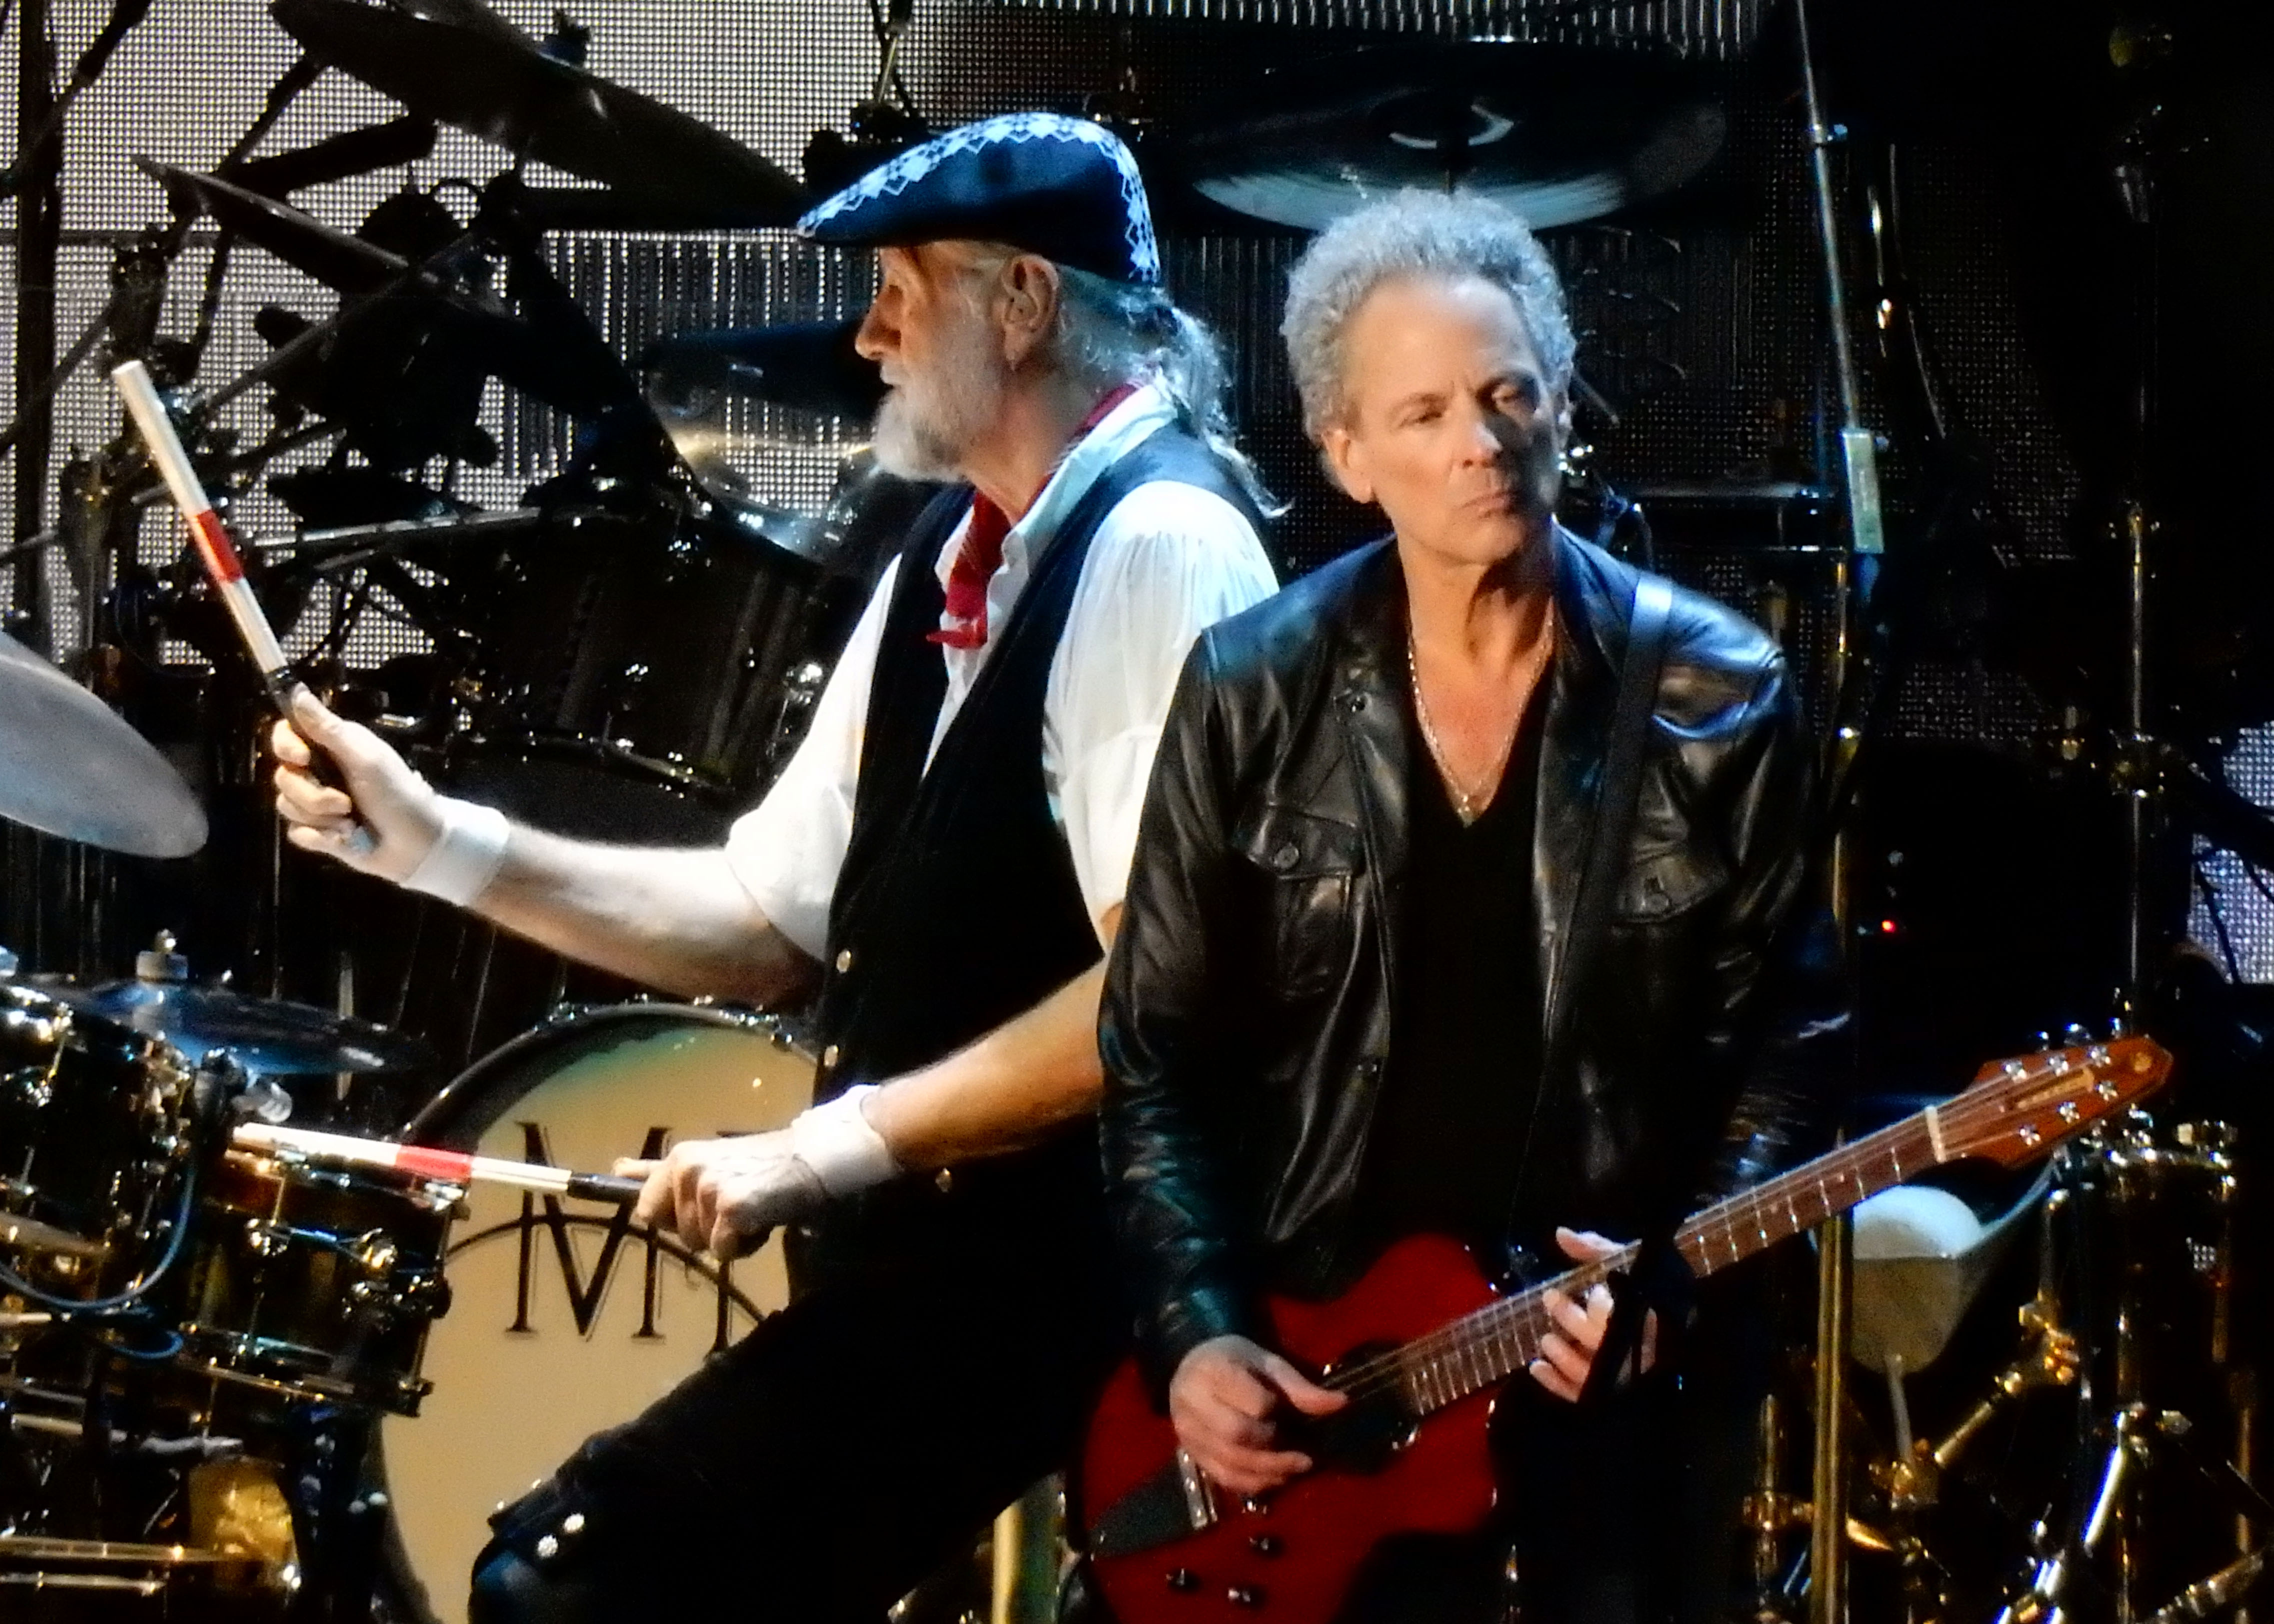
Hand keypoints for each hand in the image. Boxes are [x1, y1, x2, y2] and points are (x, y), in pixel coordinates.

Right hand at [271, 689, 439, 879]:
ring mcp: (317, 802)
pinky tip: (345, 838)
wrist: (418, 844)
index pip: (286, 735)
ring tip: (351, 823)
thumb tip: (296, 689)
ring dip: (321, 819)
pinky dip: (321, 838)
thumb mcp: (366, 757)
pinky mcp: (318, 832)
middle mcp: (320, 771)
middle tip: (347, 803)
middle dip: (314, 795)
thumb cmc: (398, 794)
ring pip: (287, 806)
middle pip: (283, 776)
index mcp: (332, 747)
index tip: (302, 758)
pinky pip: (297, 833)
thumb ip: (328, 728)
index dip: (286, 746)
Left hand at [619, 1132, 827, 1260]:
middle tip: (738, 1205)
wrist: (810, 1159)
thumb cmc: (760, 1165)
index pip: (648, 1209)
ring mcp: (708, 1188)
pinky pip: (723, 1251)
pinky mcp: (731, 1207)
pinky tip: (762, 1220)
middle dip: (707, 1229)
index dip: (678, 1217)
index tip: (706, 1206)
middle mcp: (687, 1169)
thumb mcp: (704, 1162)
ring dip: (728, 1237)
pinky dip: (745, 1245)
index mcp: (677, 1158)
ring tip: (753, 1210)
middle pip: (679, 1233)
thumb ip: (658, 1171)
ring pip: (701, 1244)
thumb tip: (617, 1168)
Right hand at [1168, 1334, 1347, 1498]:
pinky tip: (1276, 1478)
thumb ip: (1299, 1387)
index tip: (1284, 1409)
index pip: (1253, 1402)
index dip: (1275, 1410)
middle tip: (1303, 1454)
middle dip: (1275, 1450)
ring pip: (1231, 1463)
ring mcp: (1188, 1432)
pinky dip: (1253, 1484)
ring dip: (1270, 1472)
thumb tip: (1342, 1403)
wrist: (1193, 1367)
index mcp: (1214, 1371)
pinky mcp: (1191, 1453)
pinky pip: (1223, 1478)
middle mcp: (1192, 1403)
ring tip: (1298, 1469)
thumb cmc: (1236, 1361)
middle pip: (1237, 1436)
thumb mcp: (1268, 1363)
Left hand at [1526, 1226, 1658, 1403]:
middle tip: (1550, 1298)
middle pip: (1603, 1342)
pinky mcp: (1607, 1393)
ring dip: (1563, 1356)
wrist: (1668, 1329)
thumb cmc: (1640, 1290)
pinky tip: (1535, 1367)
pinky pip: (1580, 1395)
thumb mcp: (1623, 1263)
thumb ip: (1595, 1249)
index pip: (1626, 1316)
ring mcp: (1623, 1376)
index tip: (1596, 1290)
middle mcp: (1637, 1351)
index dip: (1605, 1305)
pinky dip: (1555, 1383)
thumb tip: (1560, 1234)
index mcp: (1646, 1317)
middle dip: (1572, 1319)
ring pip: (1591, 1374)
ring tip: (1546, 1338)